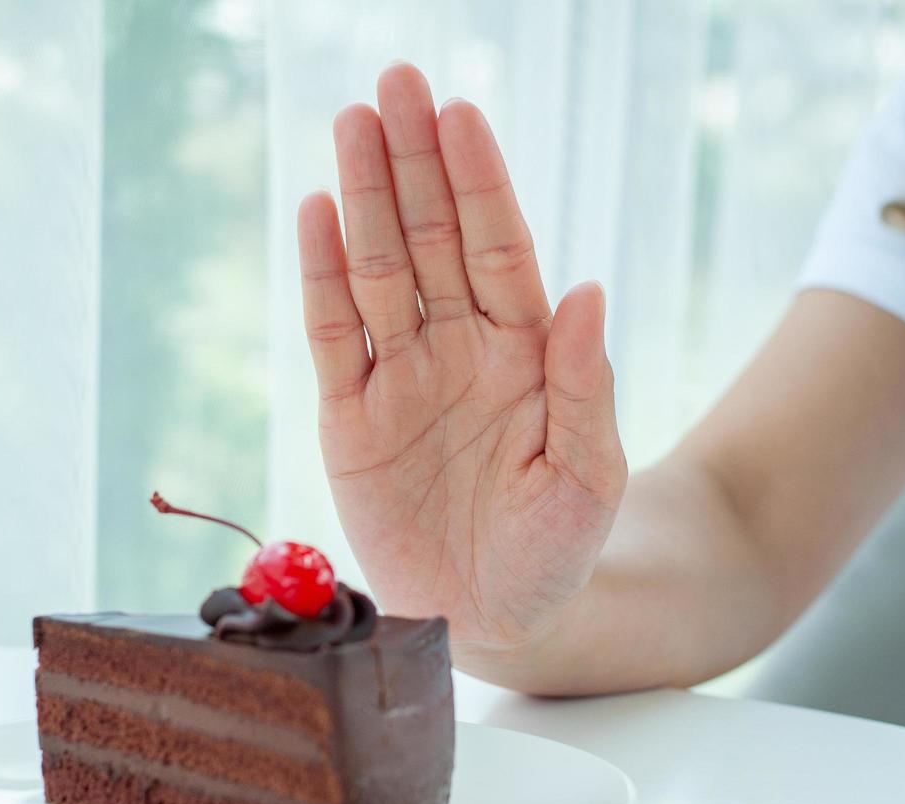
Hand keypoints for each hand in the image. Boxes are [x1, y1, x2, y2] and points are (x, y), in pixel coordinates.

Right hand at [297, 63, 625, 670]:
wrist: (492, 618)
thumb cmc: (554, 549)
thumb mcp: (587, 475)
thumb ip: (585, 384)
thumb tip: (587, 287)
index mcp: (524, 351)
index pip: (498, 248)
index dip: (480, 183)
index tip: (461, 114)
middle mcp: (459, 347)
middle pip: (432, 238)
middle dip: (416, 162)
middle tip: (396, 83)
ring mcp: (402, 377)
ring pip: (379, 270)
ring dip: (366, 197)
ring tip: (352, 122)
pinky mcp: (351, 418)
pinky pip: (333, 335)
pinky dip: (322, 276)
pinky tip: (317, 212)